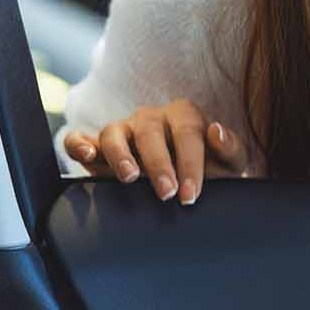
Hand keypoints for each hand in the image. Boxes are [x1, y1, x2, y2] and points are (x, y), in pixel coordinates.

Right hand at [61, 97, 261, 204]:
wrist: (183, 183)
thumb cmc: (210, 169)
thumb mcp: (229, 164)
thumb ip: (231, 149)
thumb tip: (217, 130)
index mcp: (184, 115)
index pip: (187, 133)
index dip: (190, 163)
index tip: (190, 194)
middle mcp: (152, 118)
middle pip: (150, 132)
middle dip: (159, 164)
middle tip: (166, 194)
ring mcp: (123, 129)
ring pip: (113, 132)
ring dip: (120, 154)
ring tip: (130, 177)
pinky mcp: (98, 146)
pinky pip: (80, 138)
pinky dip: (78, 144)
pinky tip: (86, 156)